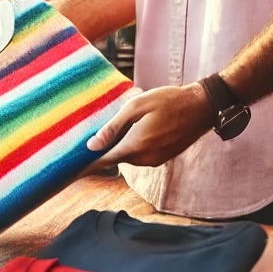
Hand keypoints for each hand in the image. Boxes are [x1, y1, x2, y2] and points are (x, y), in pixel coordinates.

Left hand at [86, 83, 214, 172]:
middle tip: (89, 137)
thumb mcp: (136, 106)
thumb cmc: (168, 100)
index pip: (103, 161)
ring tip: (112, 129)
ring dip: (120, 146)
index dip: (86, 165)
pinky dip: (132, 146)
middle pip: (115, 158)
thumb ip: (113, 127)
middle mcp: (145, 158)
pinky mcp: (163, 157)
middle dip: (103, 150)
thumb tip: (92, 145)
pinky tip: (133, 130)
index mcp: (135, 146)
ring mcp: (155, 160)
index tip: (71, 171)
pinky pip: (140, 155)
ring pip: (128, 156)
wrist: (201, 107)